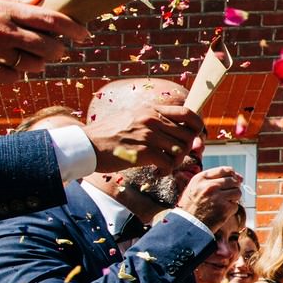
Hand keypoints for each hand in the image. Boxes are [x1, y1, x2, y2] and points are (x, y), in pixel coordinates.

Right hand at [0, 0, 88, 80]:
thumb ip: (18, 1)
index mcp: (9, 11)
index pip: (51, 20)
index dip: (73, 28)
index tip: (84, 34)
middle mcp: (5, 32)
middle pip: (49, 47)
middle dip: (58, 50)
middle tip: (56, 48)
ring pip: (36, 65)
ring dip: (38, 63)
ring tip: (28, 54)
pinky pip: (15, 77)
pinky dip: (16, 72)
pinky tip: (10, 63)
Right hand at [85, 100, 204, 173]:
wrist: (85, 145)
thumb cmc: (109, 134)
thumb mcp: (132, 117)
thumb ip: (155, 121)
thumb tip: (181, 131)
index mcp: (151, 110)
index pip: (188, 113)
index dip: (197, 127)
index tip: (194, 137)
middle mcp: (151, 119)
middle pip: (188, 136)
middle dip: (186, 150)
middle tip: (175, 157)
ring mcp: (147, 135)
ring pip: (181, 150)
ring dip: (176, 162)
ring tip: (165, 165)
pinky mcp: (142, 152)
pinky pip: (169, 163)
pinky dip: (166, 170)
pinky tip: (158, 172)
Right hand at [174, 166, 241, 229]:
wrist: (188, 224)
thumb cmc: (192, 205)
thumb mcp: (196, 187)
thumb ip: (214, 179)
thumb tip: (239, 177)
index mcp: (201, 178)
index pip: (225, 170)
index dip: (233, 174)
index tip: (236, 179)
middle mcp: (210, 186)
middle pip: (234, 181)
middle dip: (233, 187)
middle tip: (226, 195)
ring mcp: (218, 197)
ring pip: (237, 192)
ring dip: (233, 198)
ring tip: (222, 203)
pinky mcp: (224, 208)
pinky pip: (236, 205)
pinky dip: (231, 209)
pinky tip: (220, 211)